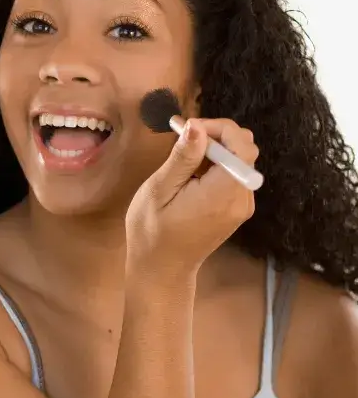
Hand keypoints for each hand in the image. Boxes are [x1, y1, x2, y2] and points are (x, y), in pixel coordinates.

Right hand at [126, 117, 258, 278]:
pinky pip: (234, 176)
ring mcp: (242, 205)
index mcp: (223, 193)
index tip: (187, 130)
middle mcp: (241, 198)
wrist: (162, 269)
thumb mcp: (158, 190)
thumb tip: (197, 127)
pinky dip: (216, 167)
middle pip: (244, 150)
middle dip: (216, 136)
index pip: (242, 145)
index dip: (218, 128)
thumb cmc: (152, 232)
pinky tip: (191, 176)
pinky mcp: (237, 209)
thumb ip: (182, 158)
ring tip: (182, 161)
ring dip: (214, 151)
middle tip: (182, 141)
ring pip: (240, 161)